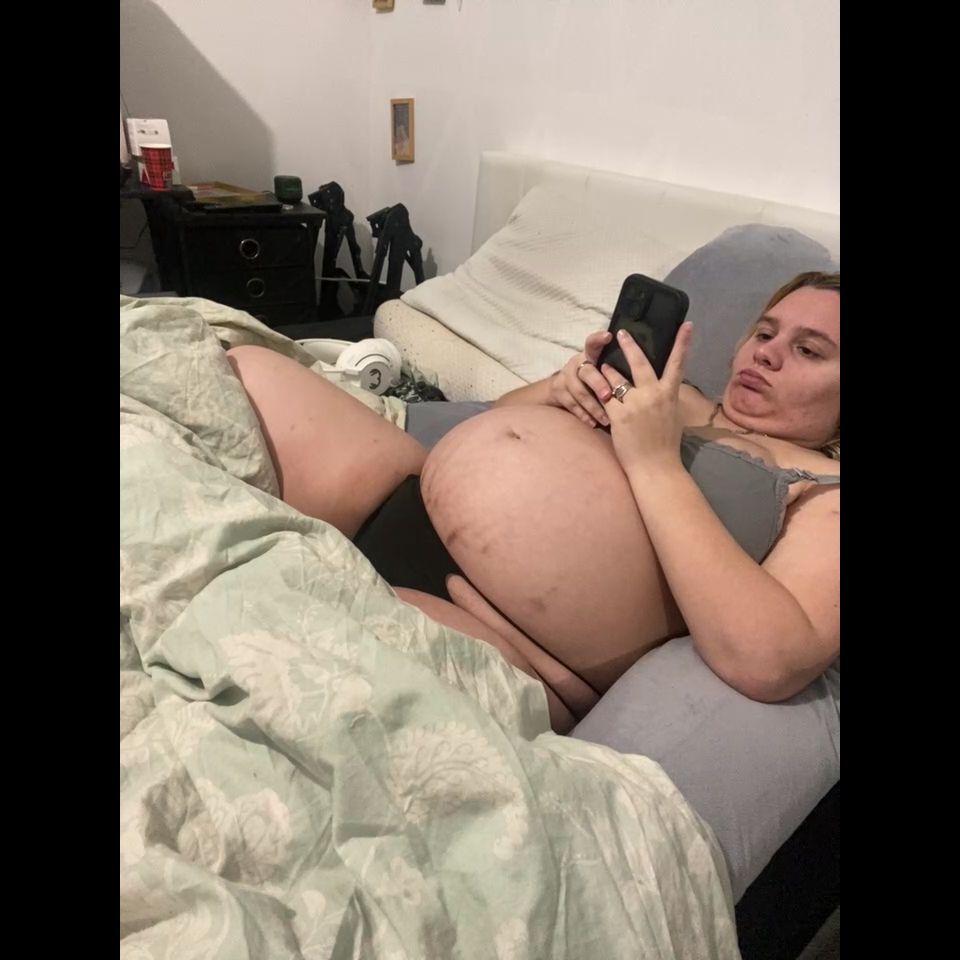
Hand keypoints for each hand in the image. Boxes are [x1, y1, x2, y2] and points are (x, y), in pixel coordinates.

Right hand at [548, 331, 614, 427]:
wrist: (563, 389)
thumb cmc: (595, 379)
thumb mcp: (603, 368)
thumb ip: (617, 367)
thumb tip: (647, 368)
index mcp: (590, 355)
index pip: (592, 343)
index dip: (598, 339)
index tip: (610, 336)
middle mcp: (577, 363)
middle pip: (587, 371)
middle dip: (597, 383)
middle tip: (608, 395)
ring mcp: (566, 377)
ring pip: (578, 391)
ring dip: (593, 406)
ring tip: (606, 419)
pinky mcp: (558, 392)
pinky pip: (571, 405)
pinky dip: (583, 415)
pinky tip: (593, 423)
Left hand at [600, 323, 693, 475]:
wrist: (655, 467)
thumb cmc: (665, 445)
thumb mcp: (672, 416)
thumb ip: (665, 398)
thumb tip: (661, 388)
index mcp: (670, 394)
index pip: (677, 363)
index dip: (682, 343)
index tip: (687, 324)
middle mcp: (653, 394)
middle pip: (639, 362)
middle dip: (628, 345)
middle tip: (621, 333)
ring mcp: (635, 403)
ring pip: (615, 378)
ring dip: (606, 373)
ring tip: (602, 370)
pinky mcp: (618, 414)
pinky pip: (604, 396)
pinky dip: (599, 393)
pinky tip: (594, 393)